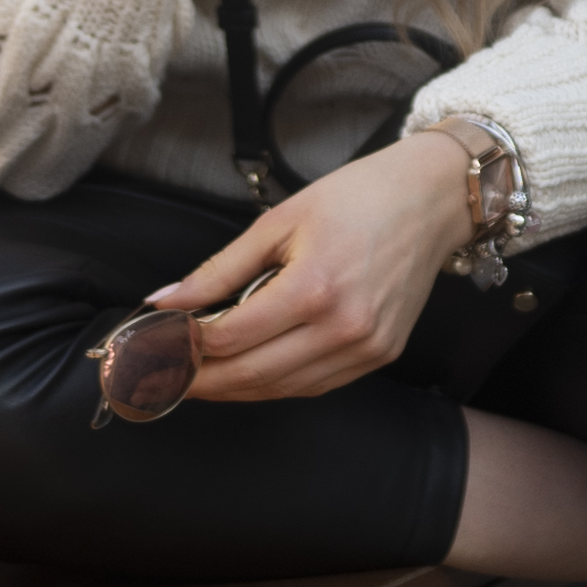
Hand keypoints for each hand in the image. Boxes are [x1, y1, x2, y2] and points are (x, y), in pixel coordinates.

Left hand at [150, 132, 475, 402]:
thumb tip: (166, 300)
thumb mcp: (279, 221)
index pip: (231, 336)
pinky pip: (315, 385)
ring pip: (281, 389)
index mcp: (315, 288)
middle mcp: (344, 327)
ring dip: (233, 389)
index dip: (186, 345)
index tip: (156, 342)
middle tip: (161, 375)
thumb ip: (219, 269)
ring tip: (197, 377)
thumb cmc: (358, 198)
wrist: (431, 199)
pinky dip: (274, 384)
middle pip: (252, 374)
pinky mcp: (380, 355)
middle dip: (199, 380)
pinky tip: (248, 372)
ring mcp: (366, 348)